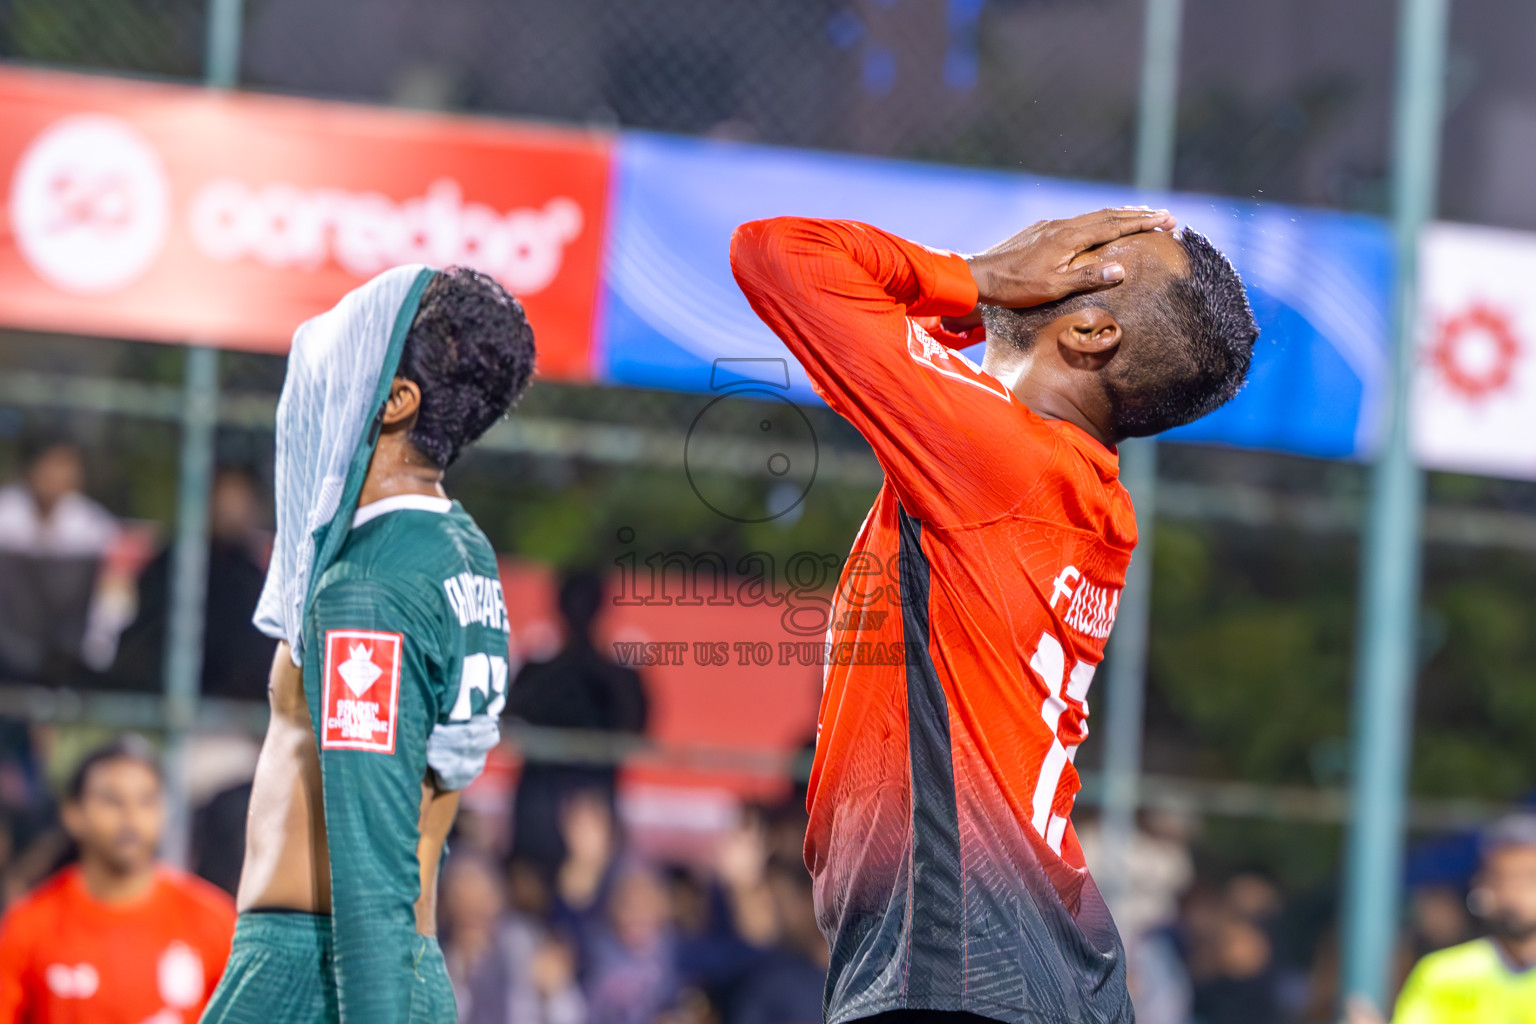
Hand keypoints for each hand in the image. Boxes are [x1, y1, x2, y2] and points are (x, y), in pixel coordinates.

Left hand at [964, 207, 1175, 308]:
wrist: (978, 276)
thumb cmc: (1015, 286)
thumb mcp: (1053, 287)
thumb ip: (1088, 277)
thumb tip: (1121, 270)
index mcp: (1069, 236)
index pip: (1114, 225)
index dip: (1142, 222)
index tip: (1167, 219)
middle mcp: (1062, 225)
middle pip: (1106, 215)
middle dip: (1137, 214)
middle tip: (1163, 214)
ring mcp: (1049, 226)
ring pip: (1091, 216)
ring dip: (1117, 215)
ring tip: (1138, 215)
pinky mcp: (1040, 231)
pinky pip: (1077, 221)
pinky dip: (1097, 221)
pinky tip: (1099, 226)